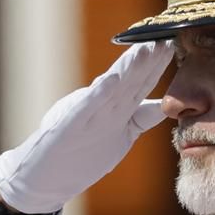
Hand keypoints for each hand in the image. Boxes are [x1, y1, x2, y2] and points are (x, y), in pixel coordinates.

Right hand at [0, 41, 173, 214]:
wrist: (42, 178)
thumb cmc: (76, 150)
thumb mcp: (115, 133)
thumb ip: (137, 118)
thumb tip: (158, 106)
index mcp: (115, 112)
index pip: (140, 86)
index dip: (155, 67)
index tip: (172, 46)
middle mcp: (104, 111)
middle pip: (132, 82)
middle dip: (149, 61)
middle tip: (166, 36)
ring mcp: (88, 117)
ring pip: (114, 90)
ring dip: (131, 69)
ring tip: (146, 48)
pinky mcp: (69, 127)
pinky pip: (88, 109)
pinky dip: (101, 93)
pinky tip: (113, 78)